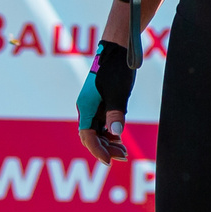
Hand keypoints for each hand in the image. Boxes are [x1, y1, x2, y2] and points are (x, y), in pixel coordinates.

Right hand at [75, 41, 134, 162]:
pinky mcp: (102, 102)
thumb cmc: (116, 69)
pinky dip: (110, 134)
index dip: (97, 150)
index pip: (87, 136)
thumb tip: (116, 133)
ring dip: (108, 143)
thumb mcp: (118, 92)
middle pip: (91, 136)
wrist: (117, 49)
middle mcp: (87, 108)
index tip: (109, 161)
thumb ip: (116, 113)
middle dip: (105, 149)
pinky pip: (102, 124)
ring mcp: (94, 106)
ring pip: (97, 132)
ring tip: (124, 152)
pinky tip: (120, 140)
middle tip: (123, 157)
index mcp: (86, 107)